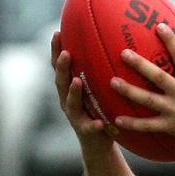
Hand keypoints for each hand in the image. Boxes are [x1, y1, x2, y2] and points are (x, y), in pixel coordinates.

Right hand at [50, 31, 111, 148]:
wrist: (98, 144)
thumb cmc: (101, 111)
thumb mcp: (99, 91)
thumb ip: (102, 73)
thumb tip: (118, 46)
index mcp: (70, 88)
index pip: (60, 66)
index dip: (56, 50)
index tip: (57, 32)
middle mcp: (68, 100)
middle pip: (60, 81)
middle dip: (61, 67)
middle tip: (66, 53)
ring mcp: (75, 116)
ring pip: (70, 103)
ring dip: (73, 92)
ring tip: (77, 81)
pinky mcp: (86, 132)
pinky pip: (88, 127)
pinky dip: (93, 124)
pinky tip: (98, 122)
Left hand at [109, 23, 174, 154]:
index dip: (171, 40)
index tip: (159, 26)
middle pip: (158, 77)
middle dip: (140, 64)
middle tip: (123, 53)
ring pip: (148, 100)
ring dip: (129, 91)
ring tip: (113, 82)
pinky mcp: (172, 127)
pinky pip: (149, 126)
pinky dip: (133, 124)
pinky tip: (117, 119)